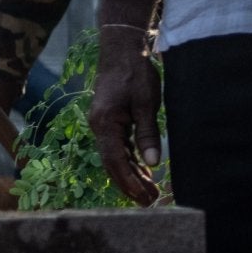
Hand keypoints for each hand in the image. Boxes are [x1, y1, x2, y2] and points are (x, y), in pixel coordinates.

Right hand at [90, 25, 164, 205]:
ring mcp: (102, 125)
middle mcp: (98, 127)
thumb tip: (152, 162)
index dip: (128, 181)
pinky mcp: (110, 121)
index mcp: (104, 124)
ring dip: (131, 175)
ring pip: (115, 157)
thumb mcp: (146, 102)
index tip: (142, 197)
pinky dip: (130, 161)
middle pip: (112, 163)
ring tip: (148, 192)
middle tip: (148, 202)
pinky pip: (118, 147)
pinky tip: (143, 171)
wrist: (121, 50)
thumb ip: (147, 132)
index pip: (115, 160)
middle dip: (129, 184)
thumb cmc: (134, 73)